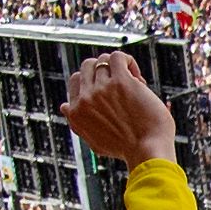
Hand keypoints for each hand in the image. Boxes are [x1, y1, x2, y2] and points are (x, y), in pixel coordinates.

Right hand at [60, 52, 177, 166]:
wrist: (146, 152)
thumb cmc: (126, 150)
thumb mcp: (93, 141)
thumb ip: (77, 123)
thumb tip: (64, 106)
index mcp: (76, 112)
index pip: (75, 81)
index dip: (92, 80)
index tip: (109, 90)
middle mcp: (85, 98)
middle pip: (87, 66)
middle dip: (104, 70)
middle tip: (121, 84)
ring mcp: (102, 89)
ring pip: (104, 60)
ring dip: (120, 69)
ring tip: (134, 83)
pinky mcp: (121, 82)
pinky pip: (118, 57)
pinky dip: (128, 61)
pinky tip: (137, 76)